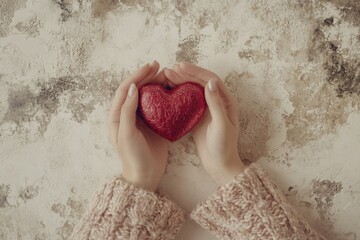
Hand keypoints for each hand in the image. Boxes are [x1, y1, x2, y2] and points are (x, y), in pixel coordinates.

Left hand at [107, 61, 170, 190]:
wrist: (144, 175)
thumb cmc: (133, 156)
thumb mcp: (127, 134)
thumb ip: (127, 111)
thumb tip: (132, 88)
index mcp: (117, 115)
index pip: (126, 89)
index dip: (137, 75)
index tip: (150, 66)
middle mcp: (128, 113)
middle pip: (137, 89)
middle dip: (147, 76)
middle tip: (160, 66)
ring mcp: (141, 118)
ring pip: (148, 95)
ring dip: (156, 84)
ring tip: (168, 75)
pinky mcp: (153, 124)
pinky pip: (158, 105)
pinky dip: (164, 96)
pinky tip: (172, 91)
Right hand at [164, 63, 244, 185]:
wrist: (220, 164)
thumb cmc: (223, 147)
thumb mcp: (221, 125)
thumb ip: (215, 104)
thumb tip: (209, 82)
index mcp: (226, 101)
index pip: (210, 80)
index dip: (196, 71)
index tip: (181, 66)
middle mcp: (217, 102)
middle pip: (200, 82)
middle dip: (186, 74)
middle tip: (170, 69)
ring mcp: (207, 109)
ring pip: (193, 90)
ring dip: (181, 82)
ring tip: (166, 76)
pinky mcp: (198, 117)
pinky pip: (187, 101)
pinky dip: (178, 95)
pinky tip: (168, 92)